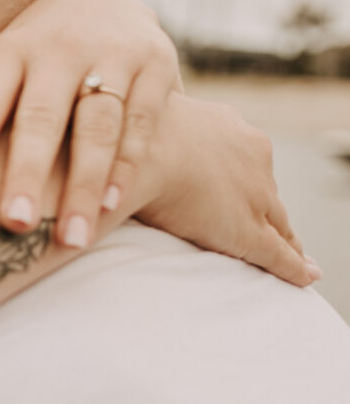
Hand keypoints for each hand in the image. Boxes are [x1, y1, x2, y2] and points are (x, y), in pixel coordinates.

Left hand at [0, 0, 180, 249]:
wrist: (109, 6)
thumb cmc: (36, 61)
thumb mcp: (3, 72)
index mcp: (10, 48)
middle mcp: (60, 46)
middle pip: (41, 115)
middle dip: (27, 171)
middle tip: (13, 225)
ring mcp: (112, 52)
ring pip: (97, 126)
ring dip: (84, 185)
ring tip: (71, 237)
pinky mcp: (156, 64)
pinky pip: (139, 123)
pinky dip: (124, 167)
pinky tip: (111, 206)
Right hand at [128, 94, 316, 286]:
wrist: (123, 156)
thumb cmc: (115, 139)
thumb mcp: (132, 130)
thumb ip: (134, 143)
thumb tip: (99, 148)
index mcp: (223, 126)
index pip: (240, 161)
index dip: (242, 182)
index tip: (241, 194)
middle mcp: (249, 154)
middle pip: (263, 189)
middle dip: (264, 206)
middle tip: (268, 224)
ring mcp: (252, 194)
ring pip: (277, 220)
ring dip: (282, 237)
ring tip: (292, 257)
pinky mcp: (247, 232)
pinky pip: (279, 253)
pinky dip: (293, 267)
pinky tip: (304, 277)